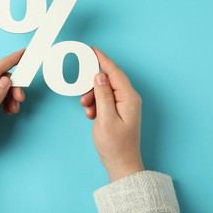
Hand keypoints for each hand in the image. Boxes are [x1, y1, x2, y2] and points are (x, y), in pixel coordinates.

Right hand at [80, 47, 143, 181]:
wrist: (121, 163)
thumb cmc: (115, 144)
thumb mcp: (105, 118)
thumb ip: (102, 95)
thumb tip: (99, 76)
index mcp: (129, 97)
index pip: (114, 72)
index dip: (102, 59)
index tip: (91, 50)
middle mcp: (128, 98)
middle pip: (108, 81)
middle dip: (93, 87)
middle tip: (84, 98)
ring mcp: (124, 105)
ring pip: (104, 91)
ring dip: (93, 98)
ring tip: (88, 111)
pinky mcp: (118, 111)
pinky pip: (104, 100)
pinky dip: (95, 105)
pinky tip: (91, 115)